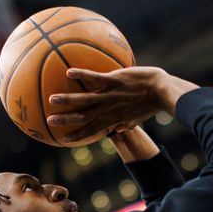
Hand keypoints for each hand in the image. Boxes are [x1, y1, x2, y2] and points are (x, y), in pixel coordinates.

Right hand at [47, 66, 196, 142]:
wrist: (163, 91)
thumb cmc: (152, 103)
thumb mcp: (138, 118)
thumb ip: (126, 124)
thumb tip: (118, 130)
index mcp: (114, 119)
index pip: (92, 130)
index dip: (78, 135)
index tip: (64, 139)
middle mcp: (109, 109)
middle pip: (84, 117)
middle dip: (66, 120)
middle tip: (49, 121)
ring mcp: (111, 95)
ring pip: (85, 100)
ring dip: (67, 101)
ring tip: (51, 99)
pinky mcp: (115, 80)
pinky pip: (96, 78)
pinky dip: (82, 75)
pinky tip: (68, 72)